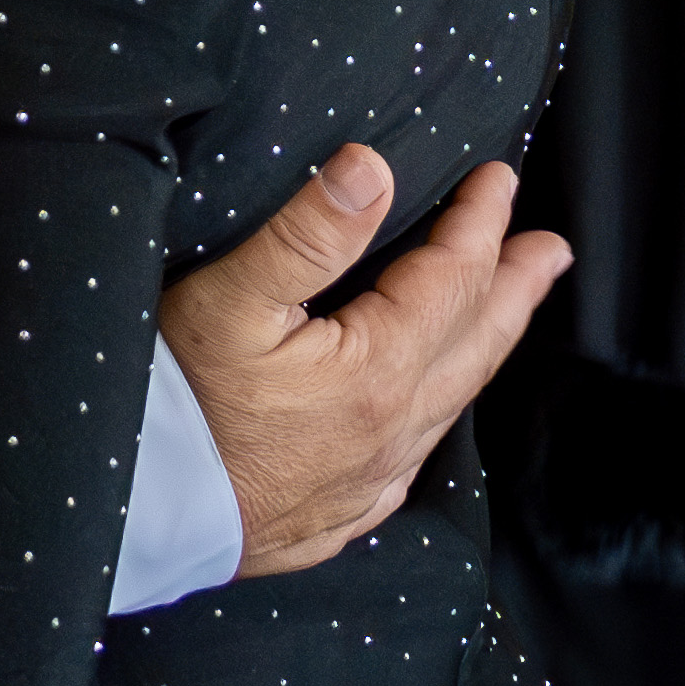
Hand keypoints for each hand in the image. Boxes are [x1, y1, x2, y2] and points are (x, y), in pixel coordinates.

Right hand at [158, 150, 572, 576]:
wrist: (134, 517)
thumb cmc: (170, 404)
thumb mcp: (228, 300)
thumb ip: (305, 234)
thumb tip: (372, 168)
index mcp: (376, 371)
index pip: (452, 278)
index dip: (479, 222)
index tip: (500, 178)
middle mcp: (390, 432)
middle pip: (474, 343)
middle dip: (514, 287)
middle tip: (550, 251)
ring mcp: (367, 480)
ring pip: (450, 403)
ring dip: (483, 346)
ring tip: (502, 315)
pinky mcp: (337, 515)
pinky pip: (412, 458)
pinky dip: (436, 415)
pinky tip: (428, 410)